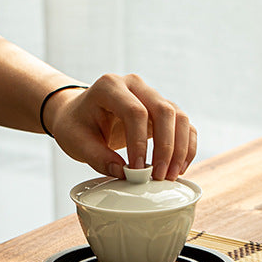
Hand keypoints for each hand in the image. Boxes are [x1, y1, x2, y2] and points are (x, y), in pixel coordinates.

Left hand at [43, 73, 196, 179]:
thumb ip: (97, 157)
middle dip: (166, 147)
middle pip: (163, 110)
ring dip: (180, 148)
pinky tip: (179, 167)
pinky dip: (186, 146)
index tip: (137, 170)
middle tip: (159, 176)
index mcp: (109, 86)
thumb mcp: (76, 142)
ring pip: (179, 116)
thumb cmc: (76, 126)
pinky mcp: (162, 109)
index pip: (134, 111)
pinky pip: (183, 125)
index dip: (140, 142)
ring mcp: (152, 94)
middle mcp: (135, 85)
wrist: (79, 115)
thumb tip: (124, 174)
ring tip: (170, 176)